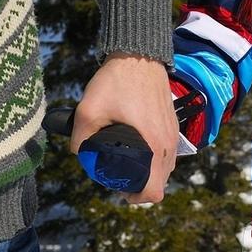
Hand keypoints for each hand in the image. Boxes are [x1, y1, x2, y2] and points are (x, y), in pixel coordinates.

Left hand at [73, 55, 177, 202]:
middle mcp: (168, 142)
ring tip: (129, 166)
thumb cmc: (116, 81)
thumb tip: (78, 153)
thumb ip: (79, 137)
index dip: (138, 198)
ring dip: (151, 173)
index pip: (154, 190)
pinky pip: (169, 151)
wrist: (138, 54)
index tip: (122, 192)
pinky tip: (139, 150)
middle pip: (161, 182)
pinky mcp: (172, 123)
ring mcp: (173, 132)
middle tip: (120, 178)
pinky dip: (157, 158)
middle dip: (142, 187)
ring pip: (167, 168)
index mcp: (153, 145)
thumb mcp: (88, 110)